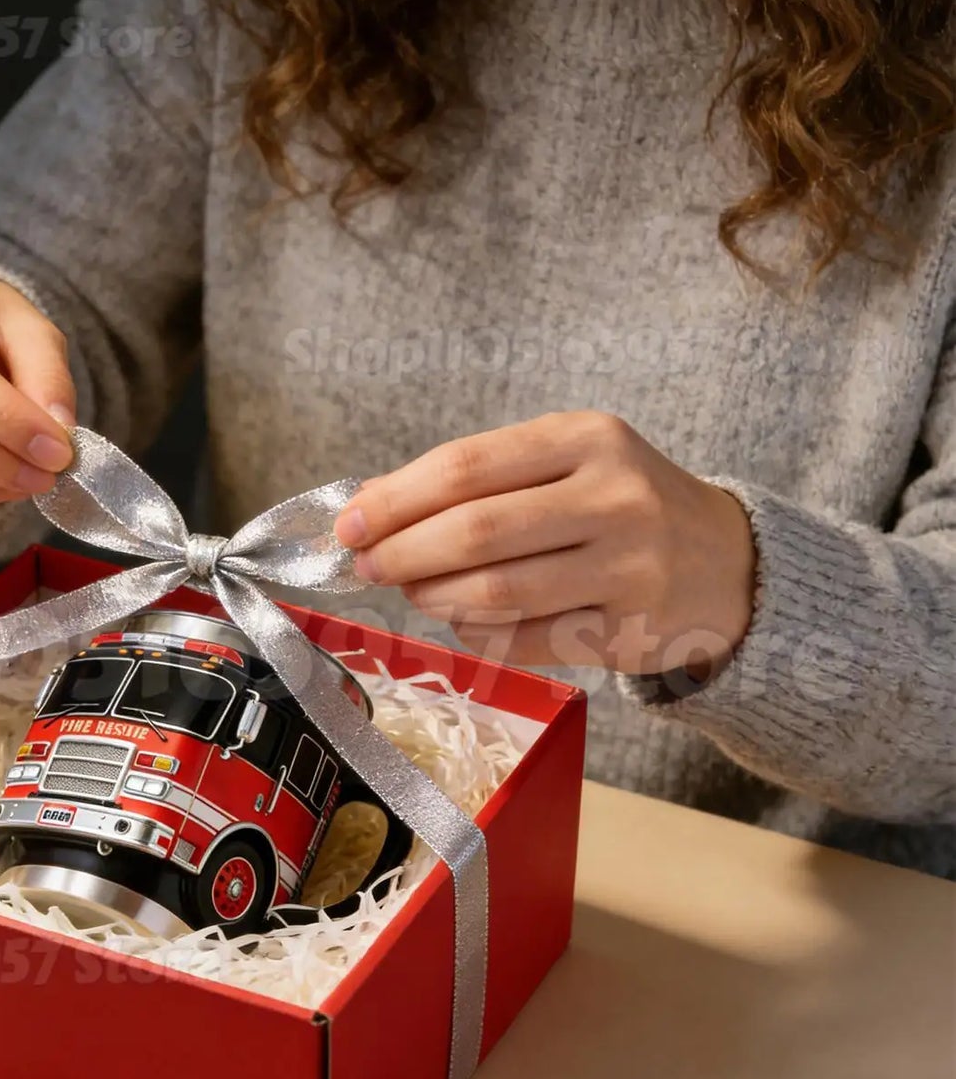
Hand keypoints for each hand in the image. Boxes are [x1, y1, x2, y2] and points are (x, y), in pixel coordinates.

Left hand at [334, 411, 756, 676]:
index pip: (467, 466)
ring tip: (413, 592)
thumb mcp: (567, 464)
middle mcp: (615, 497)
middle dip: (404, 552)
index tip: (349, 522)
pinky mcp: (631, 631)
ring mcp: (629, 568)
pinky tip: (461, 621)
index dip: (396, 498)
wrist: (729, 563)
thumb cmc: (621, 506)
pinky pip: (526, 640)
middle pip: (477, 531)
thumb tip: (371, 508)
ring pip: (497, 592)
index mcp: (588, 439)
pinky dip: (477, 634)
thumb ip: (481, 481)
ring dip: (434, 597)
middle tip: (367, 565)